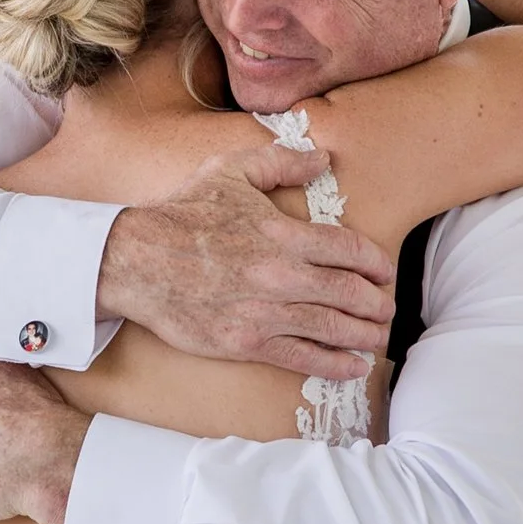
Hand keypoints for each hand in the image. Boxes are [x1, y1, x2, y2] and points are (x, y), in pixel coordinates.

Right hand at [97, 142, 392, 379]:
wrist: (135, 260)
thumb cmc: (182, 214)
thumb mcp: (230, 170)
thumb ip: (281, 162)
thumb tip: (323, 158)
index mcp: (283, 233)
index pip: (349, 251)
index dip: (376, 264)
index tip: (385, 271)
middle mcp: (281, 275)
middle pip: (350, 293)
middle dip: (377, 303)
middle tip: (387, 308)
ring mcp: (265, 313)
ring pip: (333, 328)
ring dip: (364, 334)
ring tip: (377, 336)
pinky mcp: (246, 343)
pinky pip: (303, 357)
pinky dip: (335, 363)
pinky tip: (355, 365)